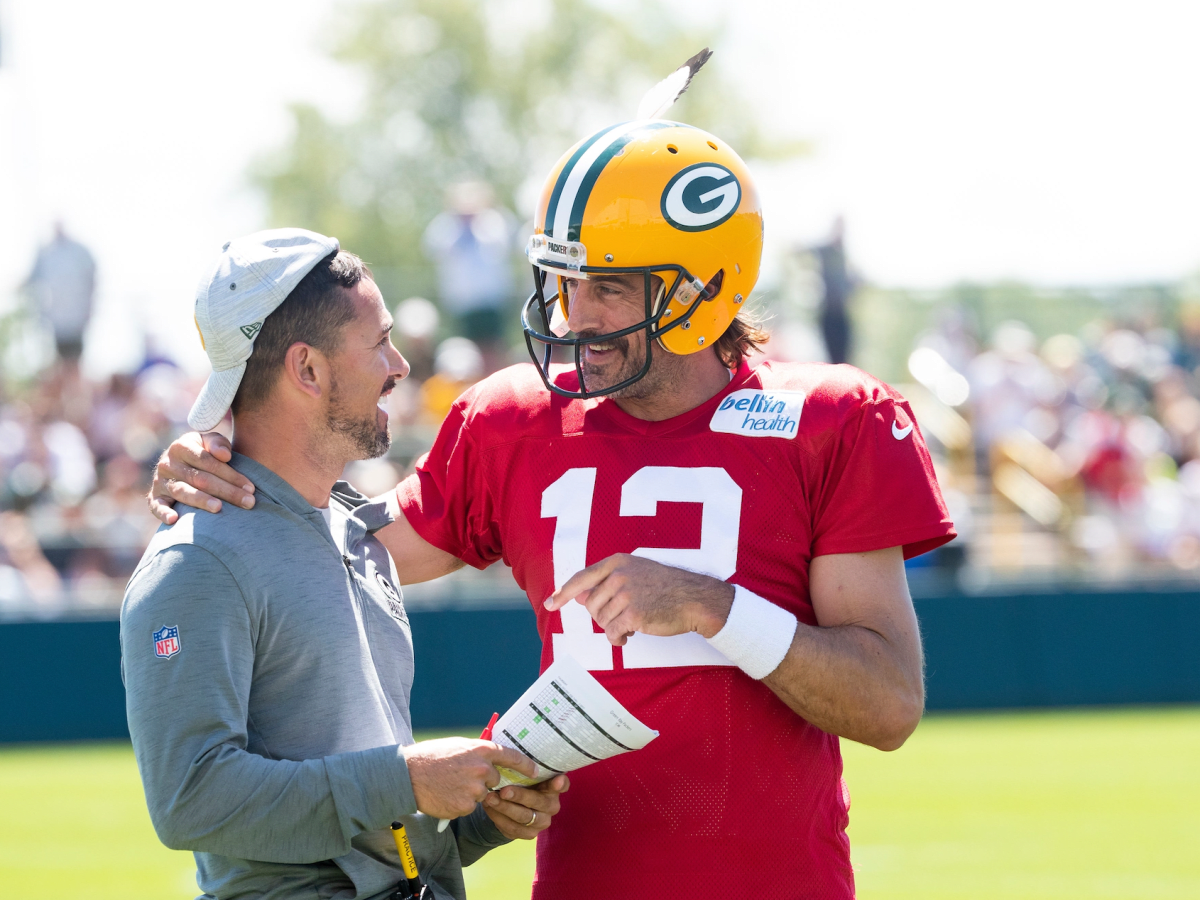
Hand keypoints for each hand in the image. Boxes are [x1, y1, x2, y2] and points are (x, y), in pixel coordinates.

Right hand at [148, 431, 254, 523]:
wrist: (179, 462)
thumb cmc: (202, 452)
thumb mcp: (209, 442)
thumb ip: (218, 443)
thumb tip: (225, 455)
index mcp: (181, 446)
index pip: (209, 462)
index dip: (231, 475)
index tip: (251, 488)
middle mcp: (168, 463)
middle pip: (200, 478)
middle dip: (226, 491)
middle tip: (248, 502)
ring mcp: (160, 481)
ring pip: (183, 492)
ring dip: (202, 501)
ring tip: (219, 508)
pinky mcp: (154, 497)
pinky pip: (157, 506)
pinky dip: (164, 513)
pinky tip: (175, 520)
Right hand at [402, 738, 536, 819]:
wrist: (407, 776)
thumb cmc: (431, 758)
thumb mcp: (458, 746)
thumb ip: (477, 752)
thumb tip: (492, 757)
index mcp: (480, 750)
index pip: (512, 756)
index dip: (526, 765)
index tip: (535, 771)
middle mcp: (481, 769)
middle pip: (496, 779)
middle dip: (484, 780)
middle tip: (463, 777)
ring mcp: (474, 789)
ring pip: (482, 794)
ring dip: (470, 793)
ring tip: (450, 785)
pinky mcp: (466, 806)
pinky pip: (470, 806)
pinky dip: (460, 803)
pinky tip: (446, 795)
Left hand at [482, 774, 568, 839]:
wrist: (511, 804)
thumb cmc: (520, 781)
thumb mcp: (524, 773)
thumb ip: (525, 767)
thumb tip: (517, 758)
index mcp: (554, 787)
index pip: (563, 785)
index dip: (560, 784)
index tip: (557, 780)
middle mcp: (552, 806)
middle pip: (538, 802)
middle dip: (519, 796)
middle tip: (503, 791)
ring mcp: (542, 822)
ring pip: (524, 817)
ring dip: (505, 808)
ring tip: (489, 799)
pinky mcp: (529, 834)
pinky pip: (513, 828)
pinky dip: (498, 818)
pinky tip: (489, 808)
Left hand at [544, 554, 734, 644]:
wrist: (694, 598)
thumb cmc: (667, 587)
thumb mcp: (636, 573)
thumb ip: (607, 581)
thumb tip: (578, 596)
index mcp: (617, 562)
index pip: (582, 577)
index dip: (564, 592)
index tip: (550, 603)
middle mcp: (619, 575)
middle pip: (590, 605)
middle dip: (603, 616)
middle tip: (623, 618)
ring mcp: (626, 593)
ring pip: (601, 620)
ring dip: (613, 628)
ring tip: (631, 625)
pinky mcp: (633, 614)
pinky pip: (612, 632)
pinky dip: (618, 639)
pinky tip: (629, 636)